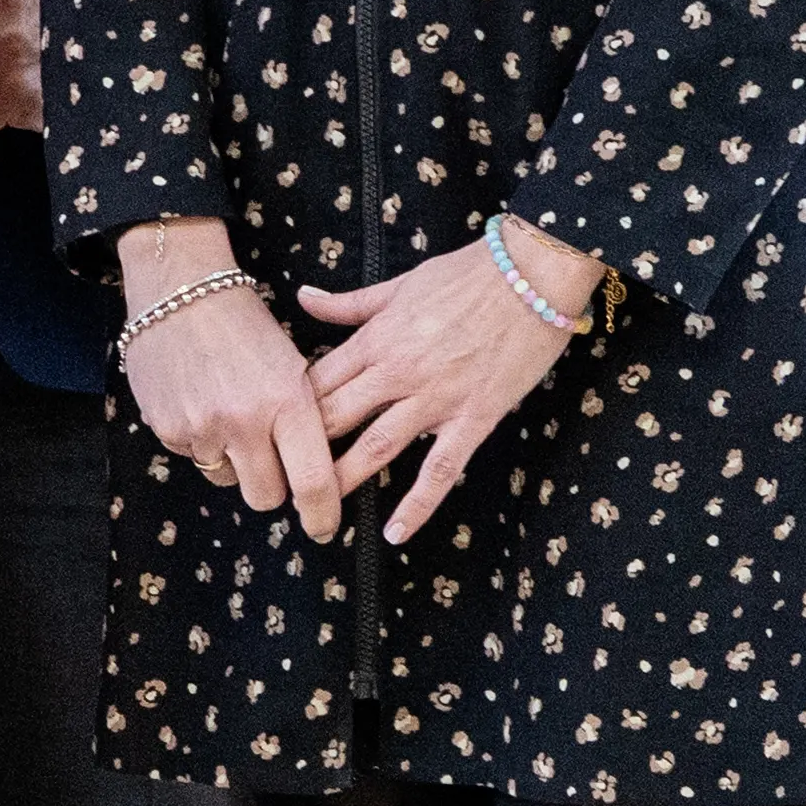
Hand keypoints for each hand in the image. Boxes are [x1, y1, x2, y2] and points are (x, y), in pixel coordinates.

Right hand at [110, 219, 336, 543]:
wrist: (180, 289)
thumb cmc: (246, 324)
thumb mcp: (291, 364)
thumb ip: (304, 418)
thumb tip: (317, 470)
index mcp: (289, 401)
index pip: (312, 481)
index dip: (321, 515)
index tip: (324, 527)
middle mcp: (245, 421)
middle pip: (266, 496)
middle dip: (272, 487)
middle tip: (271, 462)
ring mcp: (202, 427)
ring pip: (226, 478)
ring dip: (232, 461)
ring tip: (229, 415)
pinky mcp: (167, 428)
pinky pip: (192, 456)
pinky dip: (200, 440)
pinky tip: (200, 402)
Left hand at [294, 217, 598, 545]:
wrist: (534, 273)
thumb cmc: (468, 274)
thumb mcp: (399, 284)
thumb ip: (349, 304)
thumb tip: (303, 297)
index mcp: (376, 339)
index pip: (316, 381)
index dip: (288, 410)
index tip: (271, 433)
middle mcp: (397, 372)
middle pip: (334, 418)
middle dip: (301, 451)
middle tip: (279, 480)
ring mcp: (435, 398)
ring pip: (375, 448)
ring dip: (342, 480)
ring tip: (317, 510)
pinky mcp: (474, 417)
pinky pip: (441, 469)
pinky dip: (418, 504)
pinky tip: (396, 533)